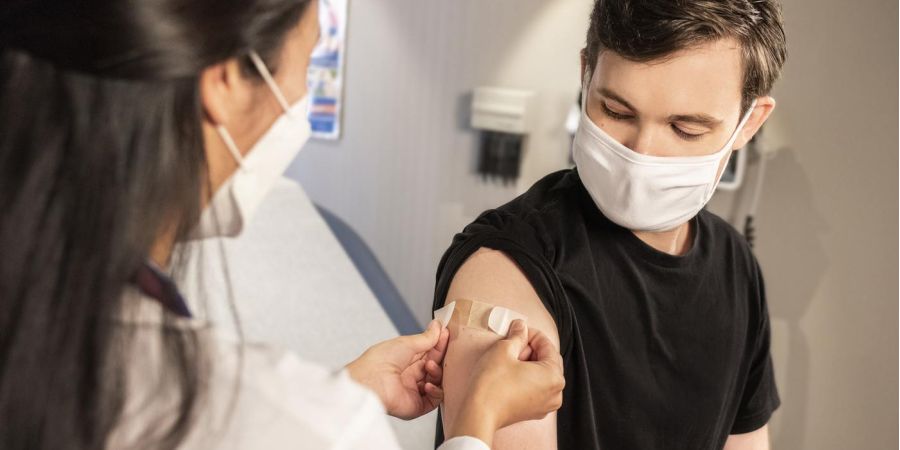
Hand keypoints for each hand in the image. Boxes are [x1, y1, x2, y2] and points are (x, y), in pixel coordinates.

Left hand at [346, 319, 449, 418]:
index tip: (446, 334)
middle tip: (444, 349)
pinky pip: (434, 400)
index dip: (438, 344)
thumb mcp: (406, 343)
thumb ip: (426, 338)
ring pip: (437, 382)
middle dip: (440, 357)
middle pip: (435, 366)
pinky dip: (436, 391)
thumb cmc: (380, 361)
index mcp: (406, 360)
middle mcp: (410, 375)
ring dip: (437, 373)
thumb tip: (437, 326)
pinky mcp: (416, 405)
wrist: (370, 382)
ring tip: (430, 366)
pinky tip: (428, 384)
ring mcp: (414, 390)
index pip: (429, 352)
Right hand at [447, 320, 564, 445]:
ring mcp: (546, 405)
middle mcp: (555, 392)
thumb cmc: (492, 384)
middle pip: (548, 361)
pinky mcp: (534, 412)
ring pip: (542, 375)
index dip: (532, 334)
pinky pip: (536, 388)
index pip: (547, 346)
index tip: (519, 330)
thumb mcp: (503, 350)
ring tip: (510, 360)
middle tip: (512, 344)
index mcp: (554, 376)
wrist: (479, 413)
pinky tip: (510, 373)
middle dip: (531, 349)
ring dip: (529, 363)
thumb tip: (521, 327)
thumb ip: (517, 335)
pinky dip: (527, 378)